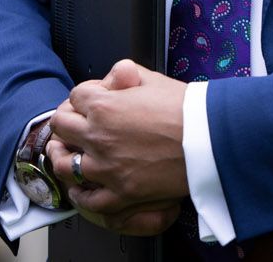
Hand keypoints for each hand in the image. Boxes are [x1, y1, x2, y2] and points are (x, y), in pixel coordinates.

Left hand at [47, 59, 187, 223]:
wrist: (210, 140)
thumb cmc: (185, 109)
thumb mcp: (151, 79)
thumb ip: (124, 74)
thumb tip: (113, 78)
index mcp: (103, 106)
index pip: (75, 97)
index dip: (83, 98)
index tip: (91, 103)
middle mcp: (99, 136)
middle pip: (61, 126)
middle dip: (68, 122)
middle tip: (76, 125)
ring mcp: (107, 167)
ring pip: (65, 164)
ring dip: (65, 156)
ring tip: (69, 154)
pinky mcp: (122, 193)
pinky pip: (89, 199)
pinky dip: (81, 194)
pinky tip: (82, 188)